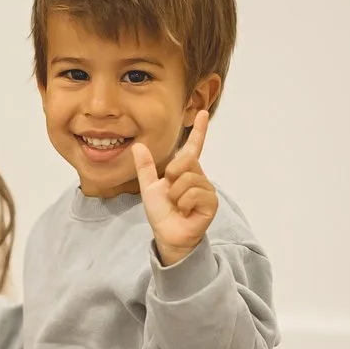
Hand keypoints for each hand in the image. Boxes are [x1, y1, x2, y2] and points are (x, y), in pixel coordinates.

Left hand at [133, 109, 216, 265]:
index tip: (203, 113)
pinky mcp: (211, 202)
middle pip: (187, 161)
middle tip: (170, 192)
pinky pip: (194, 193)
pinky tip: (185, 212)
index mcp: (185, 171)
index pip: (194, 147)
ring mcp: (206, 189)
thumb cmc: (161, 213)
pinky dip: (184, 203)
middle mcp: (198, 177)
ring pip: (188, 179)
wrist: (167, 234)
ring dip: (176, 194)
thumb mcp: (149, 186)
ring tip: (177, 206)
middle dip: (172, 175)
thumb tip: (138, 145)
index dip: (199, 131)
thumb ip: (145, 167)